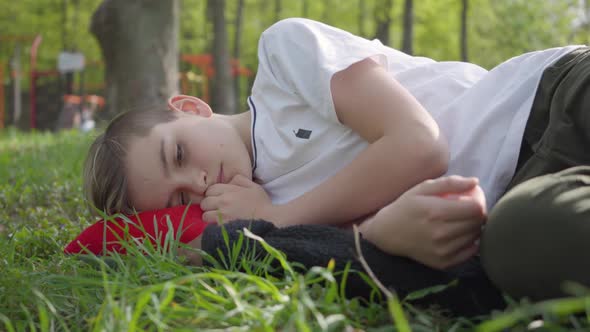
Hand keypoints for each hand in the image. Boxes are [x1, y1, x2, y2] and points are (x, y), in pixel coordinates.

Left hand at [201, 174, 272, 222]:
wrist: (269, 221)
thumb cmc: (262, 204)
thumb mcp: (253, 186)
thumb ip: (239, 180)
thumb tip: (229, 181)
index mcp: (229, 190)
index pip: (210, 190)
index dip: (213, 194)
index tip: (218, 199)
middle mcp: (223, 202)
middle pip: (205, 202)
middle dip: (209, 205)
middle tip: (217, 209)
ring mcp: (222, 215)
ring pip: (205, 215)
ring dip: (210, 216)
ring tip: (218, 218)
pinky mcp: (223, 227)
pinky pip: (210, 226)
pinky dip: (213, 226)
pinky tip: (221, 225)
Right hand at [359, 175, 486, 269]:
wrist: (387, 233)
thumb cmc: (406, 207)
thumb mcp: (422, 188)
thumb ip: (450, 183)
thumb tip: (475, 182)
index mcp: (435, 212)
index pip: (476, 208)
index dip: (479, 201)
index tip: (473, 198)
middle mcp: (440, 233)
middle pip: (478, 223)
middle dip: (478, 213)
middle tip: (469, 208)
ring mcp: (442, 251)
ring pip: (475, 237)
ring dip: (473, 227)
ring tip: (462, 220)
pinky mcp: (443, 263)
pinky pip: (469, 252)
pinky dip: (469, 242)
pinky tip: (460, 234)